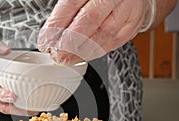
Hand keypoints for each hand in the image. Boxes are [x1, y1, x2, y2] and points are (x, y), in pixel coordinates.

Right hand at [0, 38, 33, 115]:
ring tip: (35, 110)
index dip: (2, 95)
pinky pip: (5, 108)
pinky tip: (30, 108)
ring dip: (20, 111)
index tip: (14, 96)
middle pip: (1, 106)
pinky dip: (17, 109)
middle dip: (17, 109)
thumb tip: (7, 50)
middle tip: (32, 108)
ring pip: (4, 110)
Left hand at [38, 0, 155, 64]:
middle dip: (69, 42)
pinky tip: (83, 56)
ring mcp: (126, 9)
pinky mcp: (132, 24)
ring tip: (67, 58)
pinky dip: (95, 52)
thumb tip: (50, 34)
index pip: (71, 4)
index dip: (57, 25)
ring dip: (82, 51)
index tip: (46, 41)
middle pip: (90, 20)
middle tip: (57, 54)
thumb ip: (65, 12)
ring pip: (103, 34)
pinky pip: (114, 42)